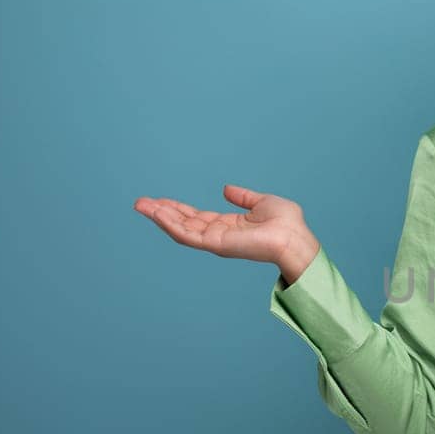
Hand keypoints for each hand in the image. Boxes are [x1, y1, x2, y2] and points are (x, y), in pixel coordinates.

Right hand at [133, 184, 315, 273]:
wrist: (294, 237)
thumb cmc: (286, 223)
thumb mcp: (261, 202)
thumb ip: (243, 197)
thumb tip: (226, 189)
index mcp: (228, 225)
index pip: (196, 217)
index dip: (177, 208)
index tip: (159, 200)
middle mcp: (218, 234)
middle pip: (183, 223)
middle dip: (161, 212)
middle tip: (140, 202)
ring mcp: (215, 241)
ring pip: (180, 229)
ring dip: (160, 217)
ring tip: (141, 205)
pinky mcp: (216, 244)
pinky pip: (188, 236)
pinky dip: (171, 225)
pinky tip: (158, 214)